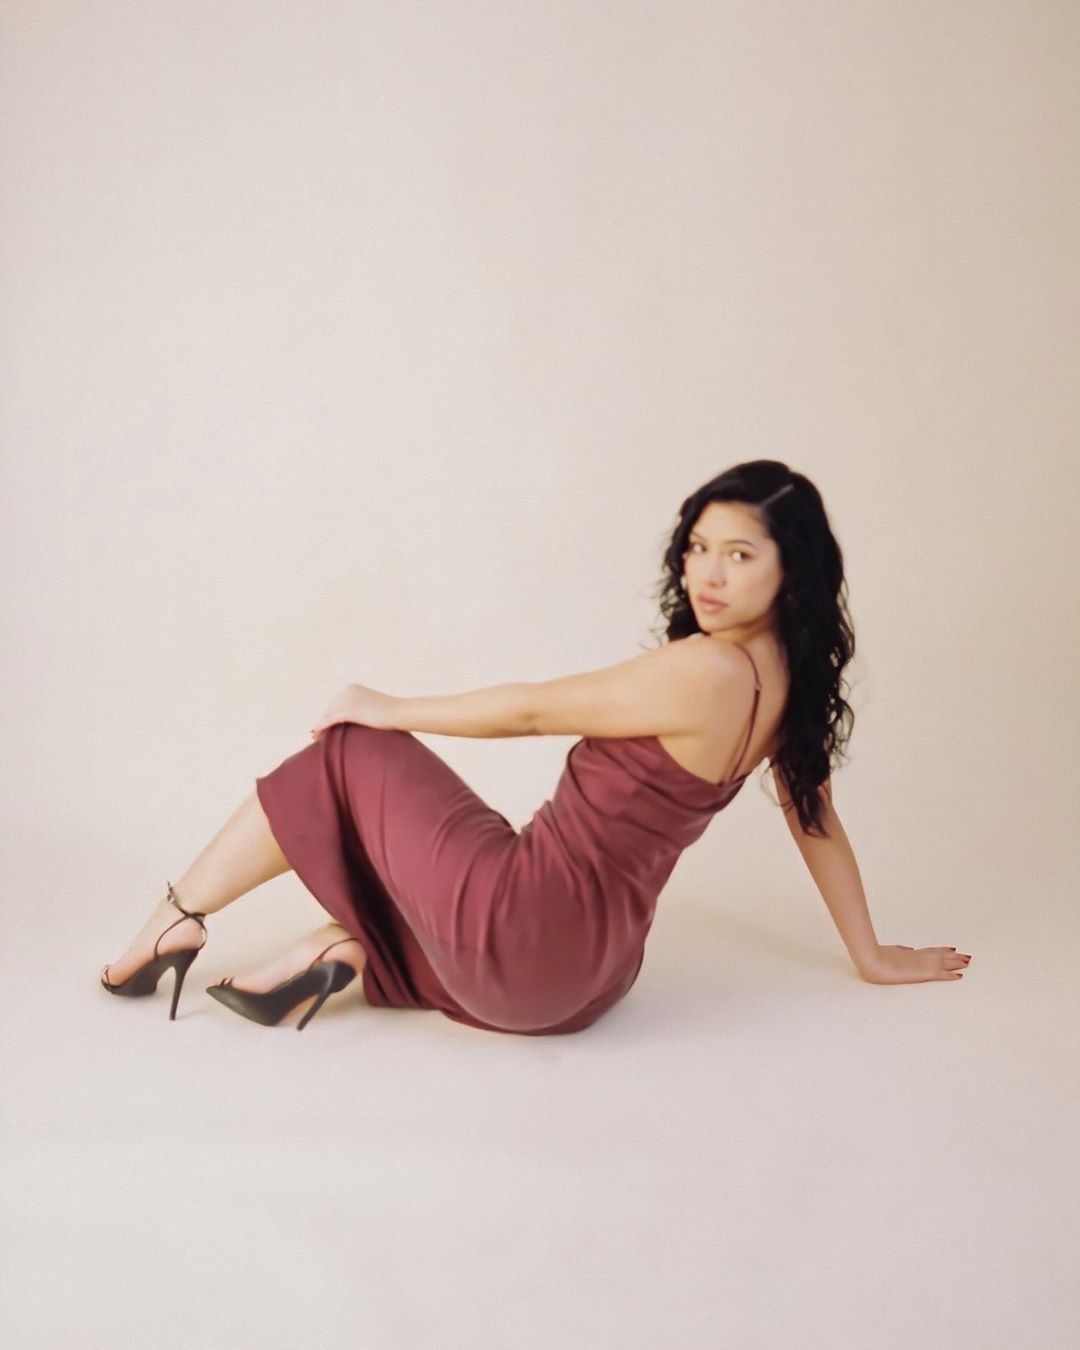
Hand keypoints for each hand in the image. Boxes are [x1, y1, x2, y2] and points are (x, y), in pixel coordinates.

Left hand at [310, 683, 396, 739]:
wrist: (399, 712)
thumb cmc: (391, 713)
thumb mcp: (372, 707)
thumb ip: (361, 709)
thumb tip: (356, 718)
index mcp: (352, 688)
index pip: (336, 703)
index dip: (329, 715)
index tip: (324, 727)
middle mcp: (347, 691)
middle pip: (330, 708)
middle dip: (324, 721)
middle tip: (317, 734)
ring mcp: (347, 699)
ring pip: (329, 715)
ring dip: (321, 726)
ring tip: (316, 737)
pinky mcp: (348, 710)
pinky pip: (330, 720)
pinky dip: (322, 727)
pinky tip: (317, 734)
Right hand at [857, 944, 971, 984]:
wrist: (873, 960)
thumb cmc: (878, 955)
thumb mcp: (891, 950)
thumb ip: (901, 950)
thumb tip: (909, 949)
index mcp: (913, 952)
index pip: (933, 950)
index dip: (943, 950)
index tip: (952, 949)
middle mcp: (921, 956)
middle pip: (942, 955)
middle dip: (955, 956)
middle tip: (967, 956)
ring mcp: (924, 964)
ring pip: (946, 962)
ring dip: (957, 962)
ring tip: (968, 961)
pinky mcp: (924, 973)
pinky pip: (942, 974)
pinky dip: (951, 975)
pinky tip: (960, 975)